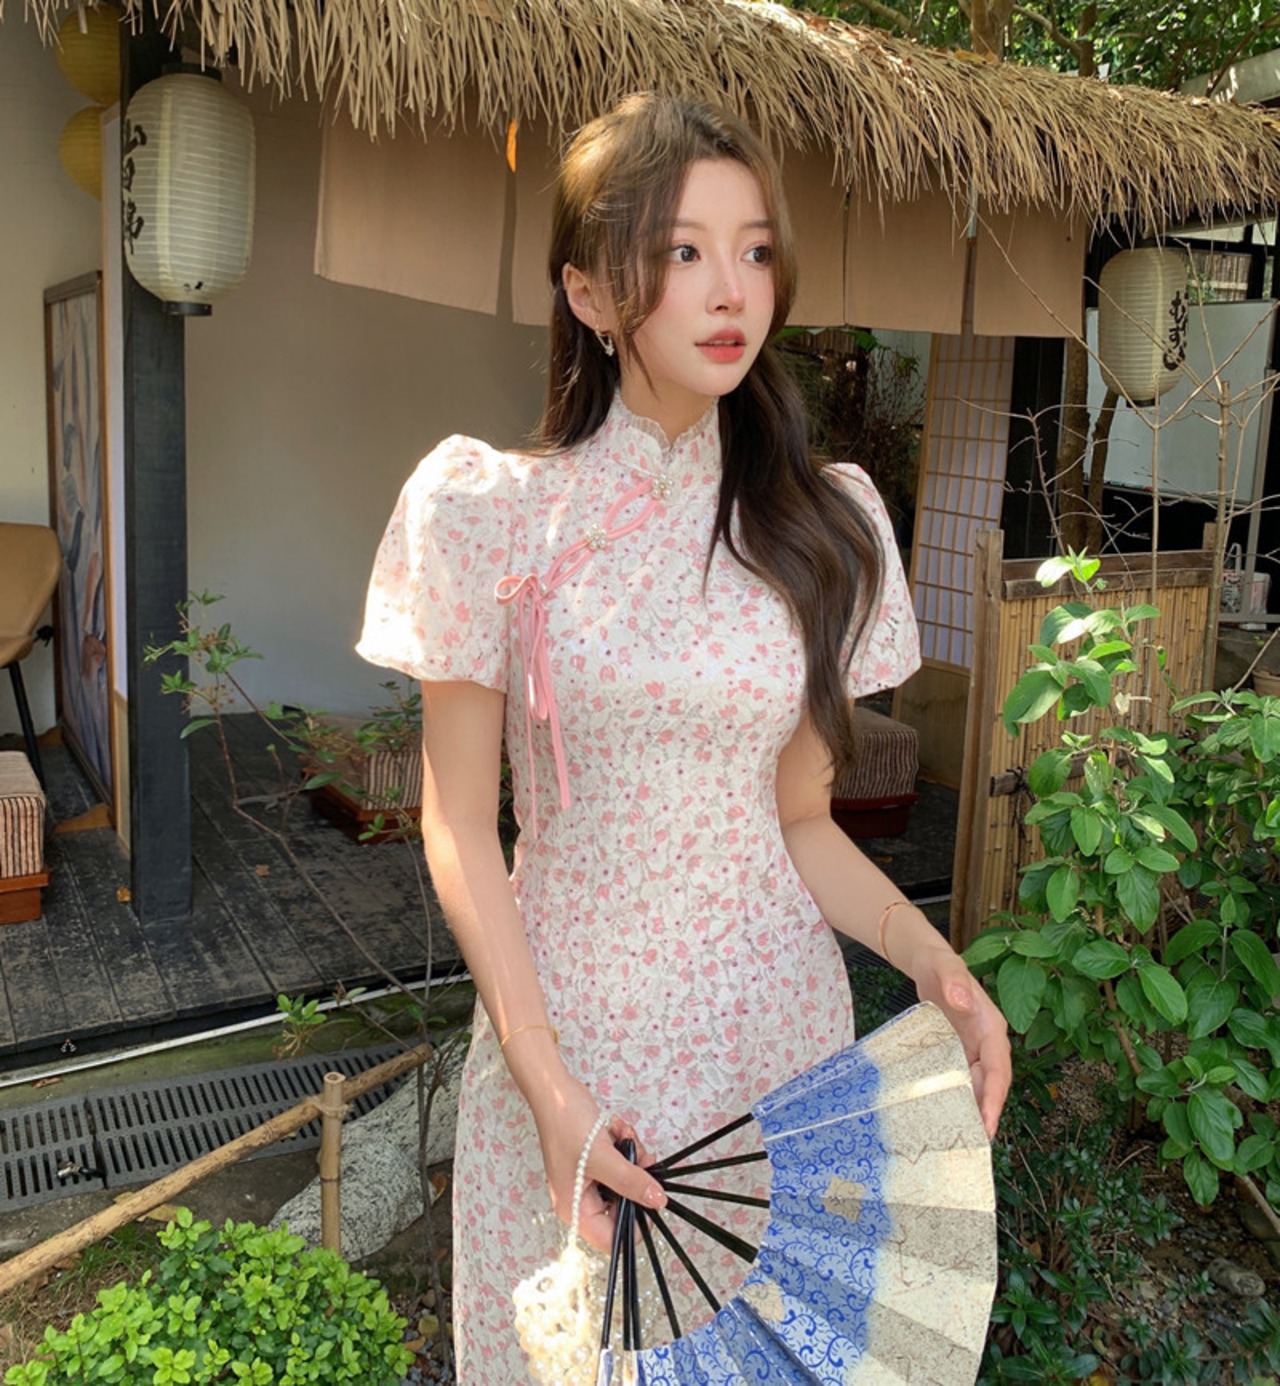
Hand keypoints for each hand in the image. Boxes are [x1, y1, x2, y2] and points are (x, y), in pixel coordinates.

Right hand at [530, 1077, 666, 1251]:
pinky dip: (625, 1148)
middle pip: (622, 1208)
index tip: (651, 1198)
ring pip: (625, 1183)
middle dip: (636, 1181)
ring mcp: (588, 1181)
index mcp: (576, 1209)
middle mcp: (581, 1200)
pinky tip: (618, 1129)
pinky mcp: (595, 1163)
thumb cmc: (567, 1125)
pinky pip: (620, 1165)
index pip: (611, 1238)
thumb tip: (657, 1202)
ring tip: (626, 1136)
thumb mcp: (603, 1156)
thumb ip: (631, 1181)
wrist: (555, 1090)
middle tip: (641, 1158)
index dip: (635, 1224)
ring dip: (632, 1159)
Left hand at [909, 941, 1010, 1139]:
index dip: (995, 1097)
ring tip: (961, 1138)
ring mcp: (973, 1047)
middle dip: (986, 1113)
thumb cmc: (939, 963)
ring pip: (978, 1085)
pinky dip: (958, 1096)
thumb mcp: (945, 968)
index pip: (998, 1068)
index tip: (988, 1123)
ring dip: (973, 1109)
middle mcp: (987, 1041)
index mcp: (991, 1026)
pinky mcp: (958, 1050)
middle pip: (991, 1084)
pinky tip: (946, 1113)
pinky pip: (962, 1078)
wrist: (928, 961)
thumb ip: (953, 981)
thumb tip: (962, 1000)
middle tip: (974, 1143)